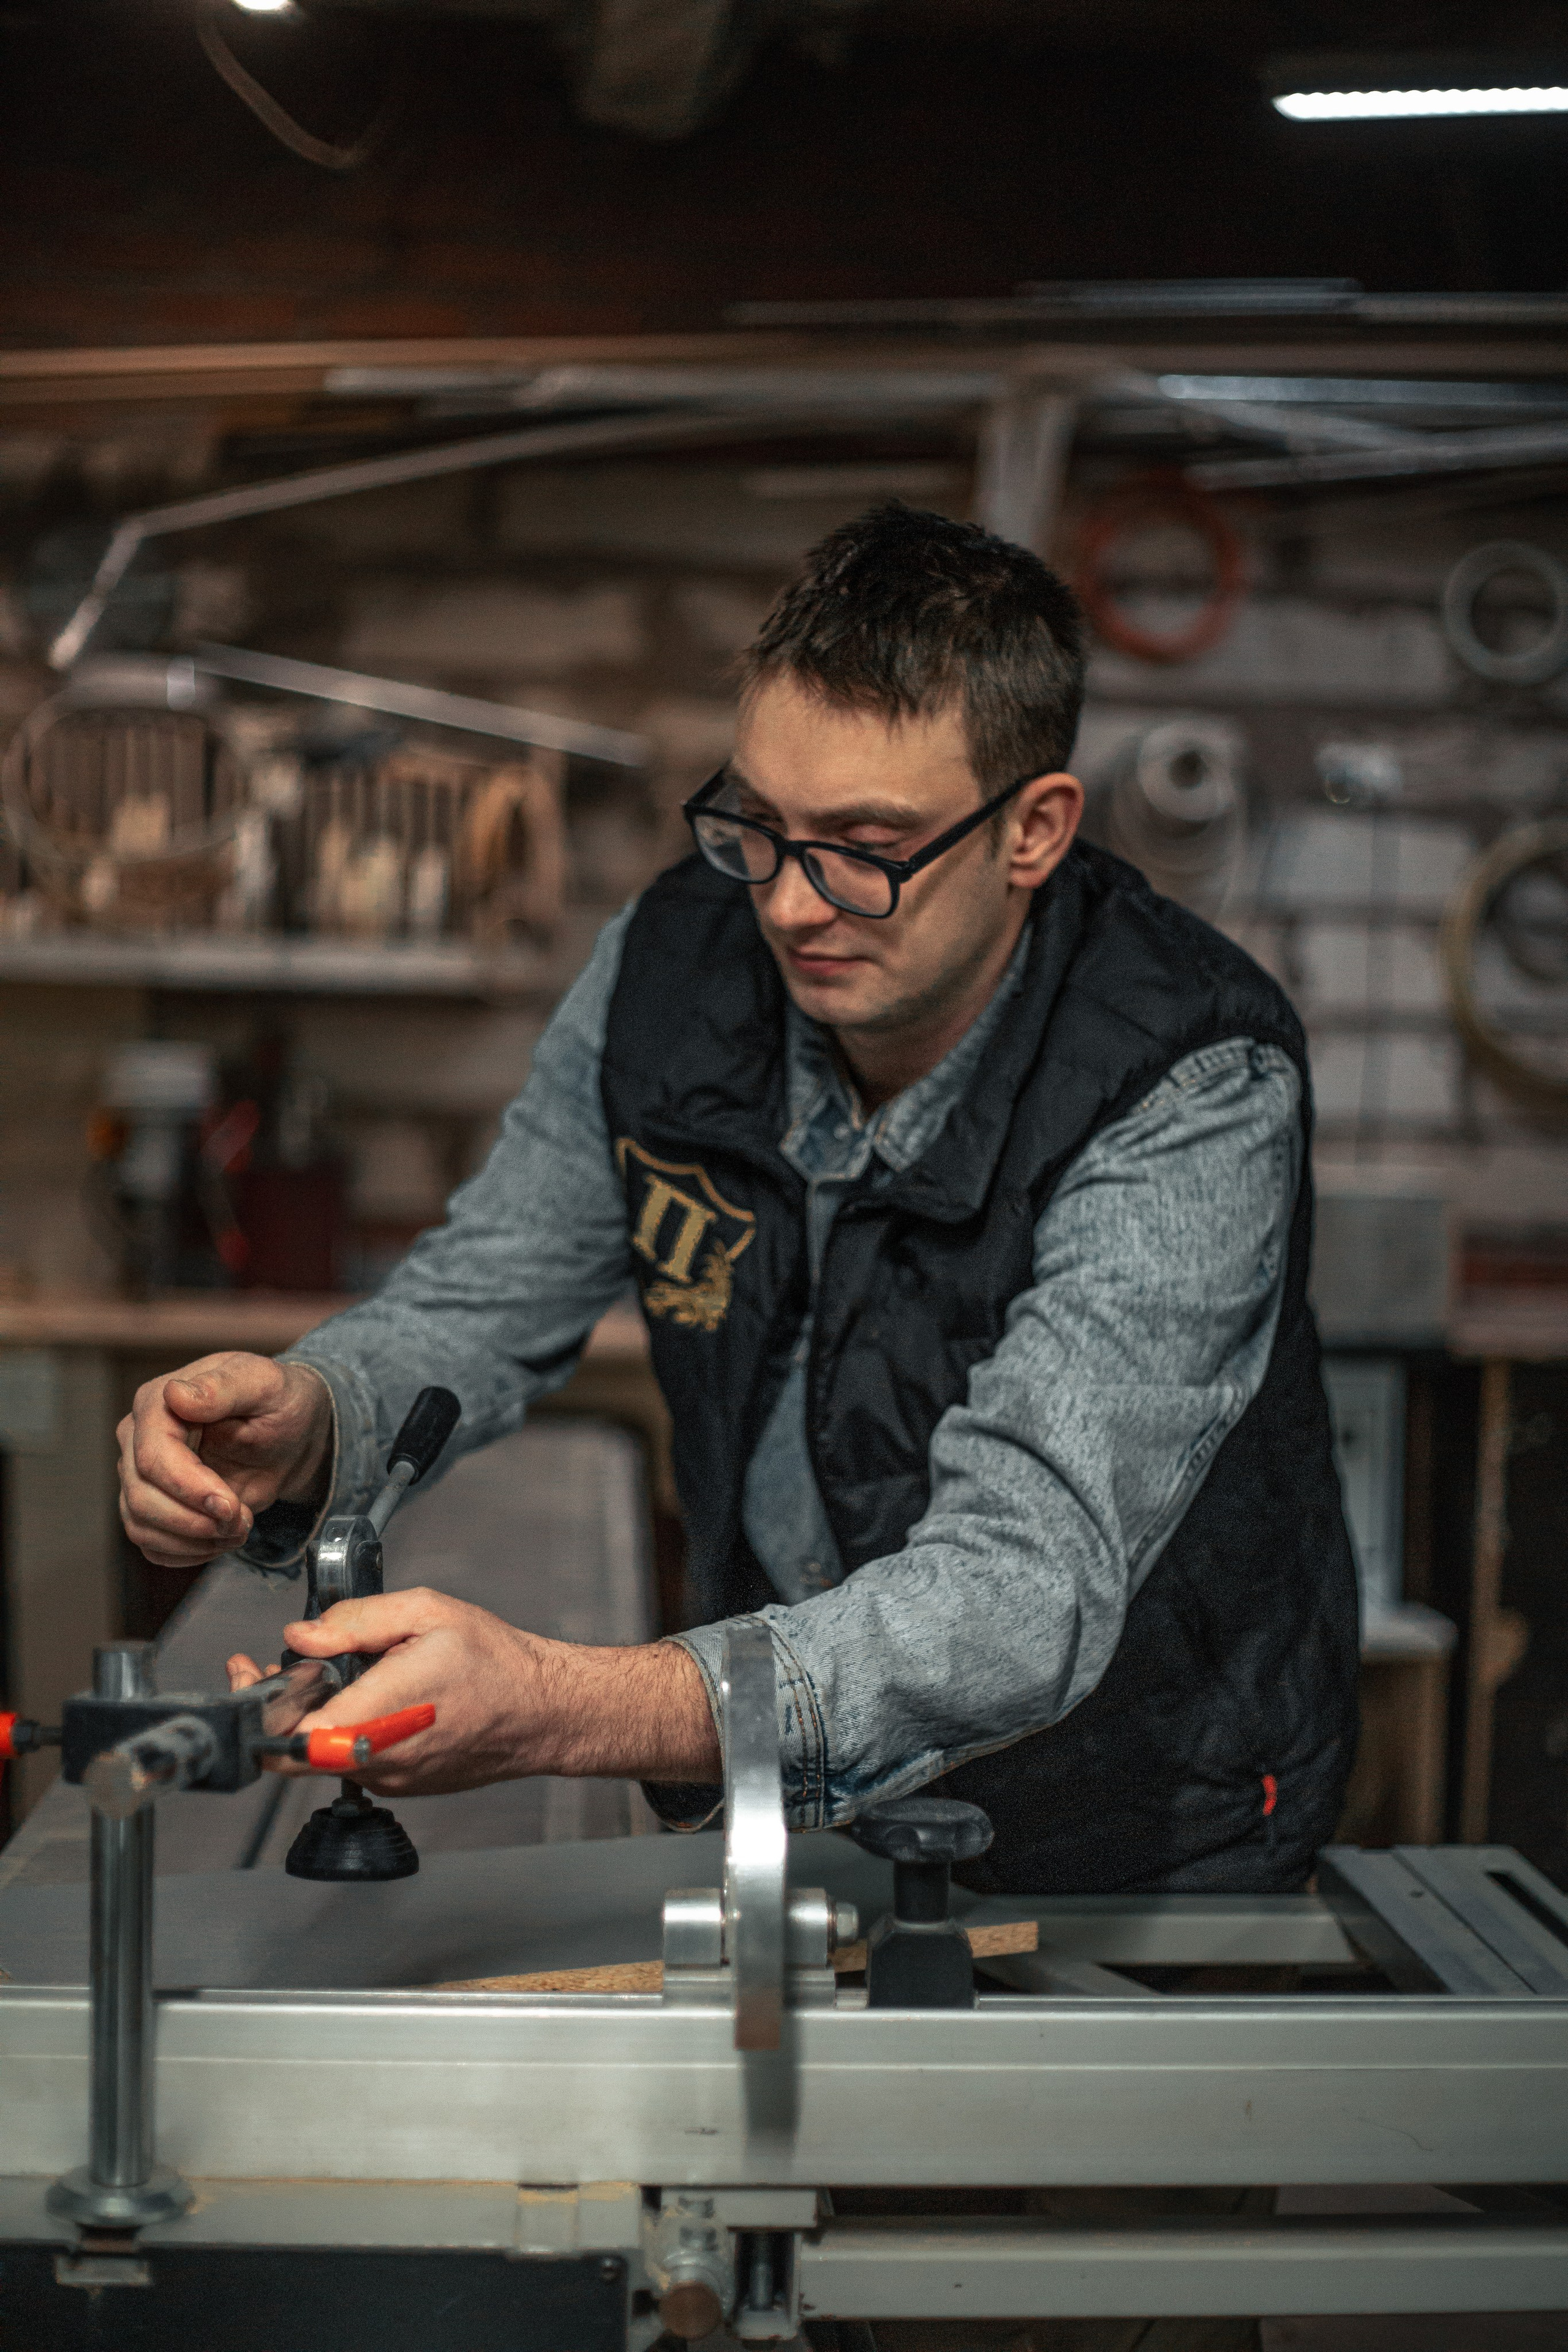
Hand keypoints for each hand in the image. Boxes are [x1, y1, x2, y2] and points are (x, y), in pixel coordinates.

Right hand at [119, 1352, 332, 1567]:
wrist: (290, 1436)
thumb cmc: (278, 1402)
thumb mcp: (265, 1384)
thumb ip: (224, 1386)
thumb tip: (176, 1394)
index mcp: (157, 1402)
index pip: (152, 1457)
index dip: (188, 1488)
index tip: (230, 1505)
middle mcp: (138, 1439)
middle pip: (141, 1498)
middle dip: (195, 1521)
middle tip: (243, 1520)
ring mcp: (141, 1476)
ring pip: (141, 1526)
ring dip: (195, 1540)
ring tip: (239, 1528)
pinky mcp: (153, 1507)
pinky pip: (153, 1545)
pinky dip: (189, 1553)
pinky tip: (223, 1538)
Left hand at [227, 1588, 720, 1792]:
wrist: (543, 1712)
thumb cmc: (495, 1663)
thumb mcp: (427, 1613)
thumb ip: (356, 1621)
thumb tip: (301, 1635)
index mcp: (378, 1714)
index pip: (288, 1736)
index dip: (258, 1705)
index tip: (252, 1671)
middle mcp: (377, 1759)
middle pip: (293, 1752)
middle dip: (275, 1708)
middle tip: (278, 1667)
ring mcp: (389, 1778)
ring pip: (322, 1756)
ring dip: (312, 1716)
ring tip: (334, 1672)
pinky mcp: (401, 1784)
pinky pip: (352, 1760)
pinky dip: (344, 1729)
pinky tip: (368, 1694)